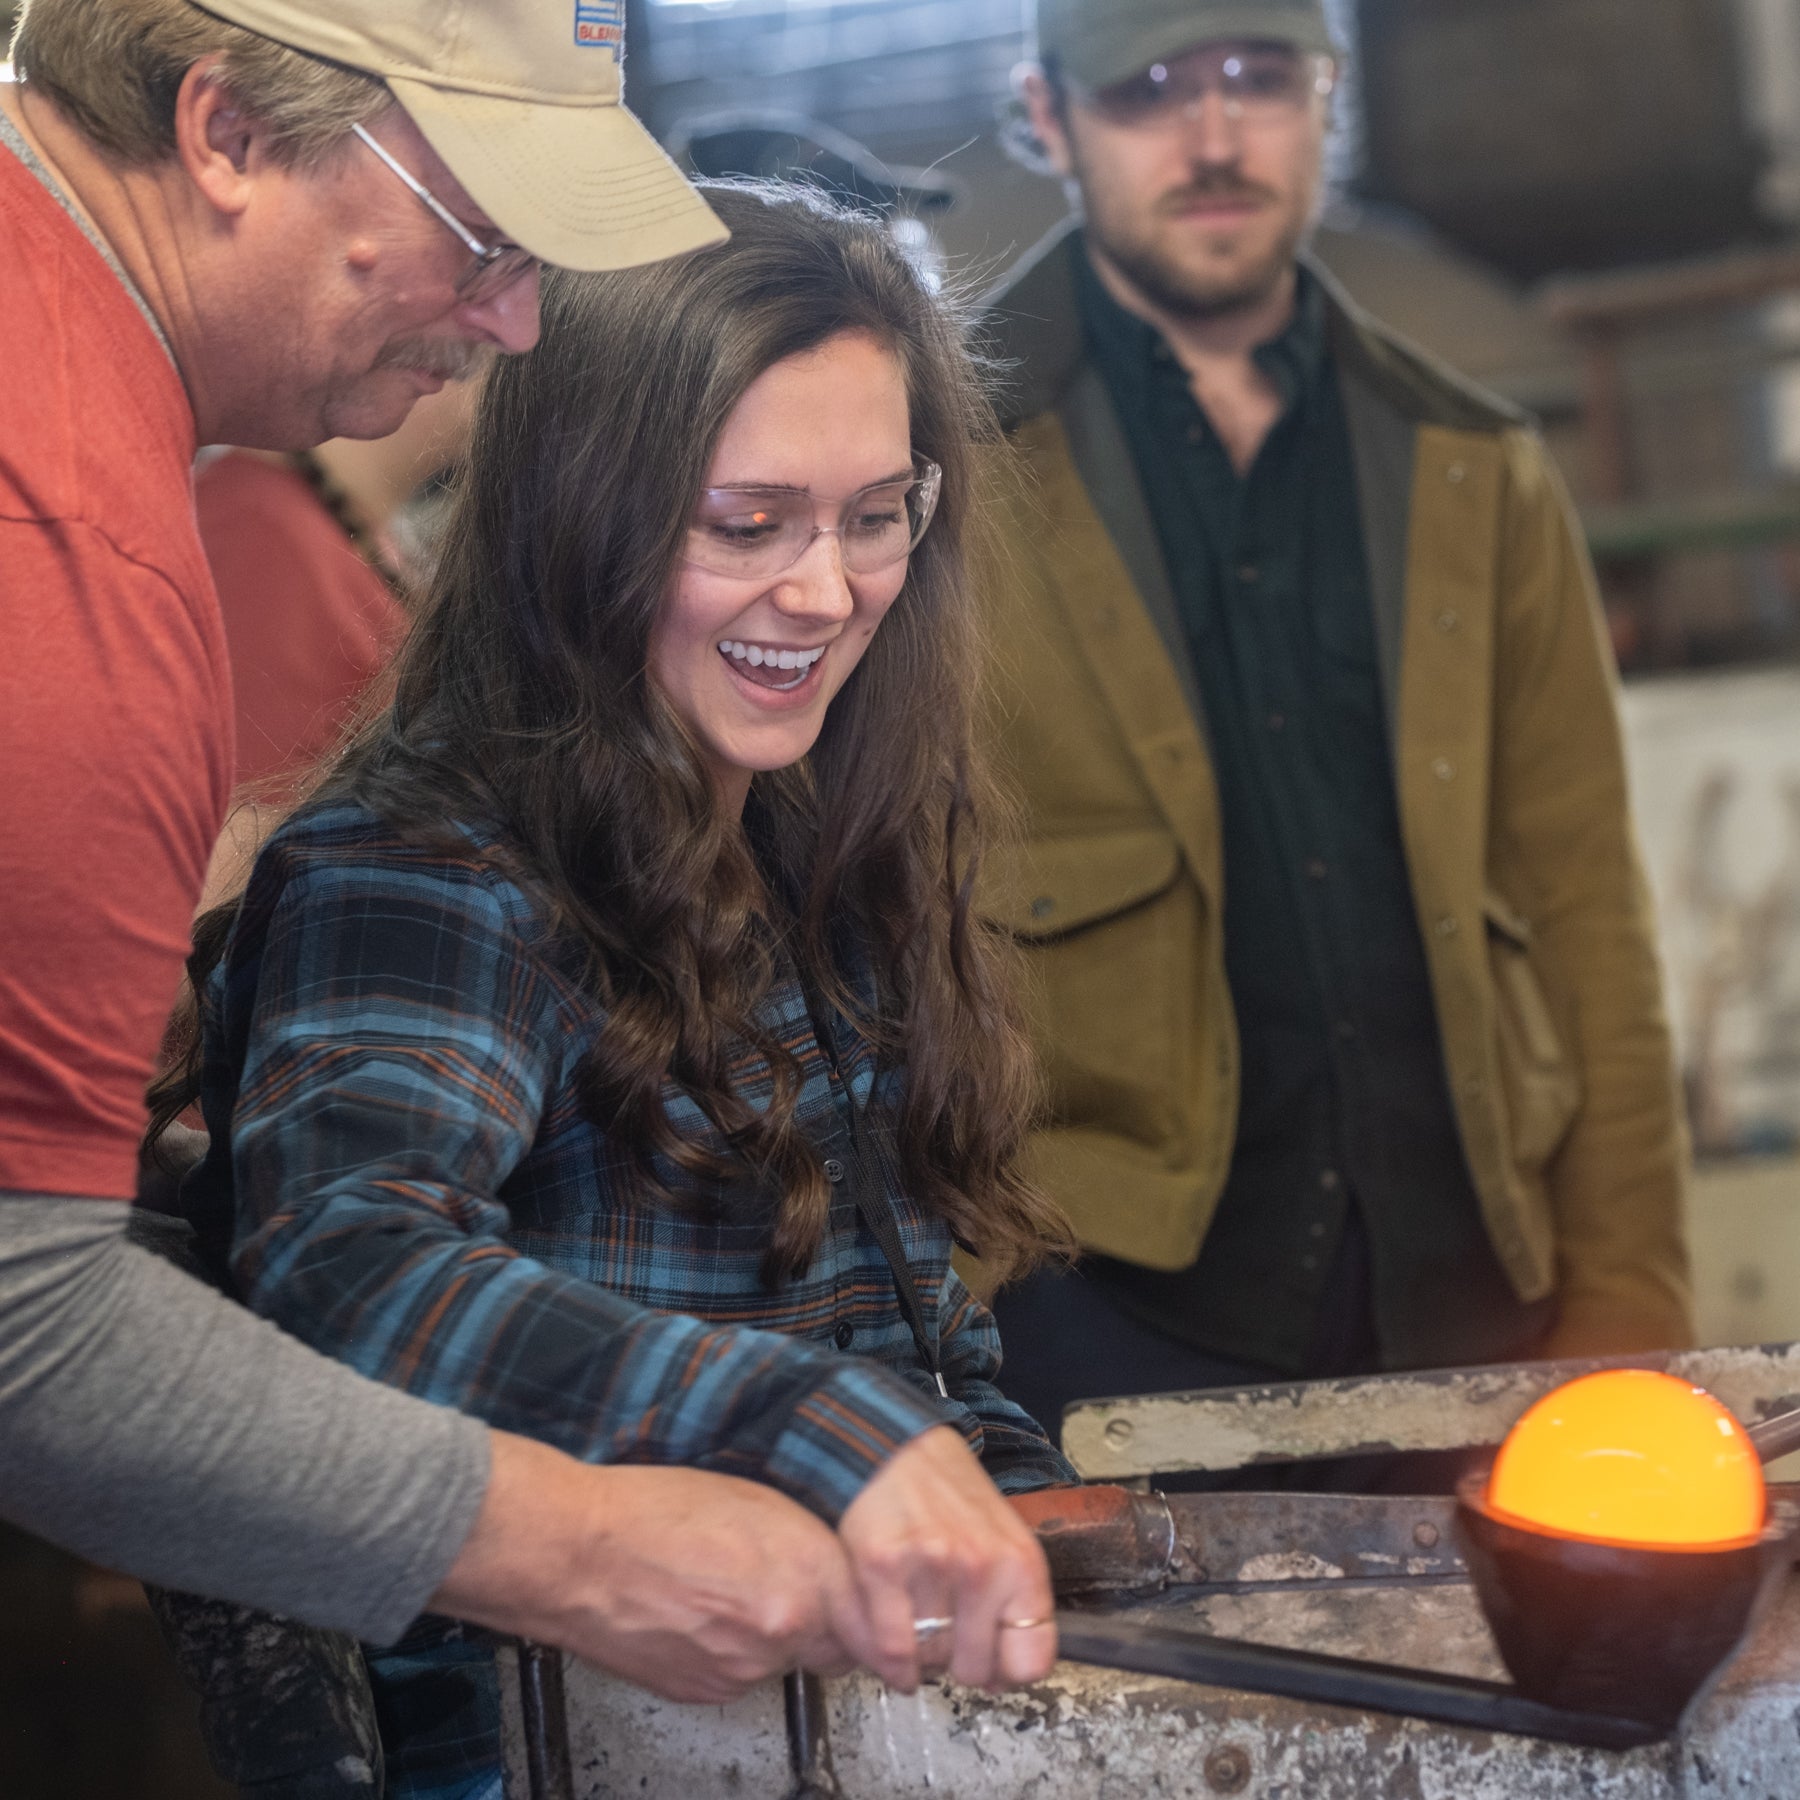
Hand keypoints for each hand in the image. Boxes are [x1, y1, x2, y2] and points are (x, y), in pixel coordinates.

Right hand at [434, 1432, 859, 1702]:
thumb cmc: (652, 1509)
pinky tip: (708, 1610)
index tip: (881, 1600)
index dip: (879, 1604)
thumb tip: (840, 1558)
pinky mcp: (705, 1690)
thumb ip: (809, 1538)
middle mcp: (782, 1630)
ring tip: (737, 1588)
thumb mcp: (755, 1496)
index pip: (881, 1614)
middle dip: (836, 1623)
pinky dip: (738, 1649)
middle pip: (842, 1646)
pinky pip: (743, 1673)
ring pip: (789, 1659)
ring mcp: (742, 1668)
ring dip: (781, 1633)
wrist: (577, 1553)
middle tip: (809, 1589)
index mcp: (803, 1574)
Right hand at [834, 1426, 1056, 1692]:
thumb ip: (1011, 1602)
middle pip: (973, 1670)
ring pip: (929, 1661)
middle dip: (955, 1661)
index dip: (1006, 1672)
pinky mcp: (883, 1566)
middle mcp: (982, 1565)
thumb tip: (1001, 1679)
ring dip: (919, 1655)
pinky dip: (887, 1663)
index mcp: (1021, 1562)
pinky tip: (890, 1650)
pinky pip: (889, 1651)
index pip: (1031, 1661)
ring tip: (915, 1625)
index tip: (990, 1665)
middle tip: (943, 1634)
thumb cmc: (947, 1493)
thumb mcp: (1002, 1537)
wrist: (893, 1447)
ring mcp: (932, 1566)